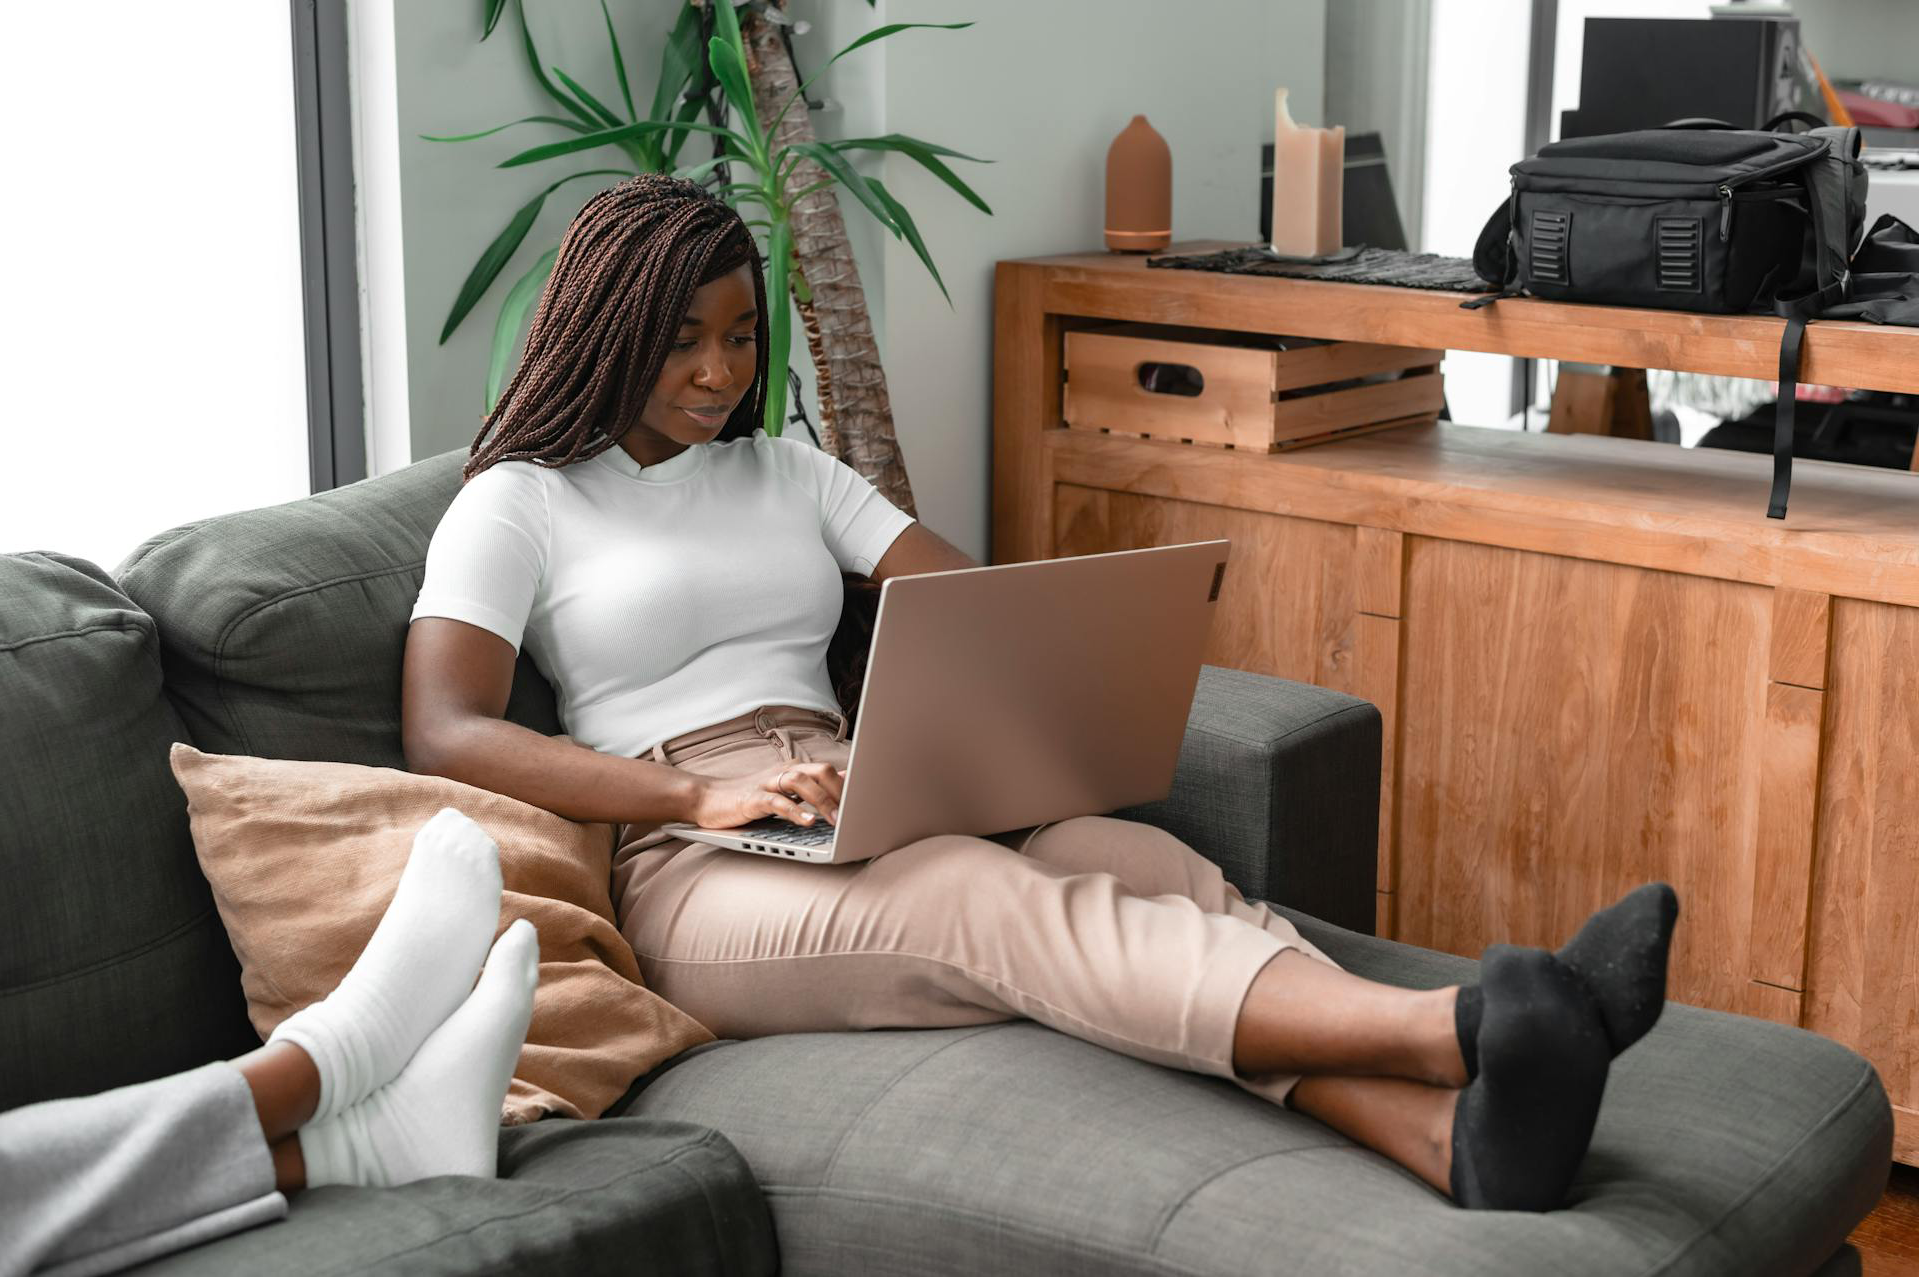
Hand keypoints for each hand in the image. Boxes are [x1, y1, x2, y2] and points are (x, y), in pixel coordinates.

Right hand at [686, 761, 844, 829]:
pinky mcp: (751, 799)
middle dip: (840, 791)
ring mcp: (766, 784)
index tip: (869, 798)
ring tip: (837, 820)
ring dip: (821, 800)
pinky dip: (794, 812)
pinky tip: (808, 823)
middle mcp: (782, 772)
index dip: (850, 784)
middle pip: (819, 771)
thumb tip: (845, 778)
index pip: (828, 771)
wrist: (708, 799)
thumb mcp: (784, 791)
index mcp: (793, 770)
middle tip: (856, 812)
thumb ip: (812, 785)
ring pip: (800, 782)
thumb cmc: (749, 798)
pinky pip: (776, 802)